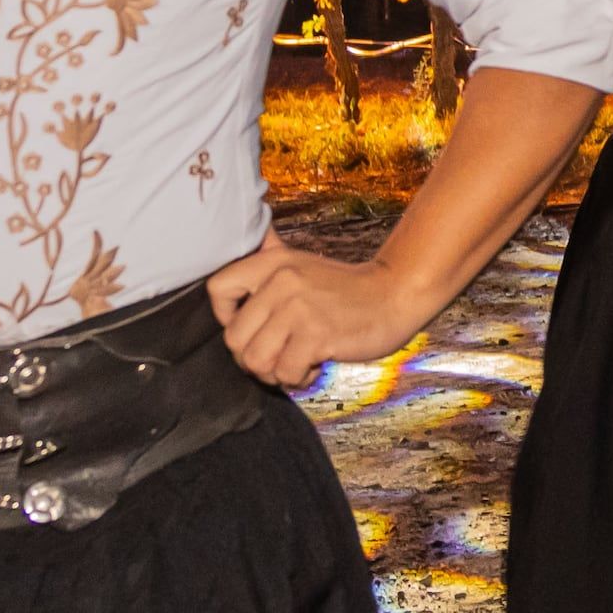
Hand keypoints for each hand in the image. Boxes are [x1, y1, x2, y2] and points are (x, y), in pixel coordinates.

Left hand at [210, 234, 442, 384]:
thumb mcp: (302, 263)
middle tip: (279, 356)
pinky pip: (286, 373)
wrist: (394, 295)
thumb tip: (253, 232)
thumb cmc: (346, 288)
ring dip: (275, 373)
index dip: (225, 317)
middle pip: (233, 339)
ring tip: (295, 364)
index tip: (250, 326)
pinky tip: (314, 367)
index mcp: (272, 263)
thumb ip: (271, 256)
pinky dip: (299, 379)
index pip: (217, 288)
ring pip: (255, 361)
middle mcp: (281, 282)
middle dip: (252, 358)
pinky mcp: (317, 335)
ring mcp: (299, 309)